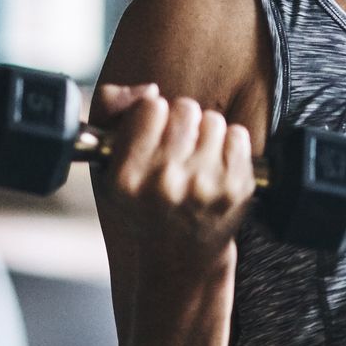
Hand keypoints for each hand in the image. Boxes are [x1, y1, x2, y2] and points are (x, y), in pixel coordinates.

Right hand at [89, 82, 256, 257]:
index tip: (152, 133)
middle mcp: (165, 183)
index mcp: (127, 177)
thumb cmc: (142, 202)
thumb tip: (148, 90)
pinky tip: (215, 166)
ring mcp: (204, 188)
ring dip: (205, 132)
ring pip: (213, 120)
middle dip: (182, 121)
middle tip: (177, 147)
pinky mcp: (236, 190)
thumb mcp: (108, 162)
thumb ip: (109, 108)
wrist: (179, 256)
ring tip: (195, 158)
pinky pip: (238, 135)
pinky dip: (229, 144)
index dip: (153, 115)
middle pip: (185, 108)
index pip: (151, 107)